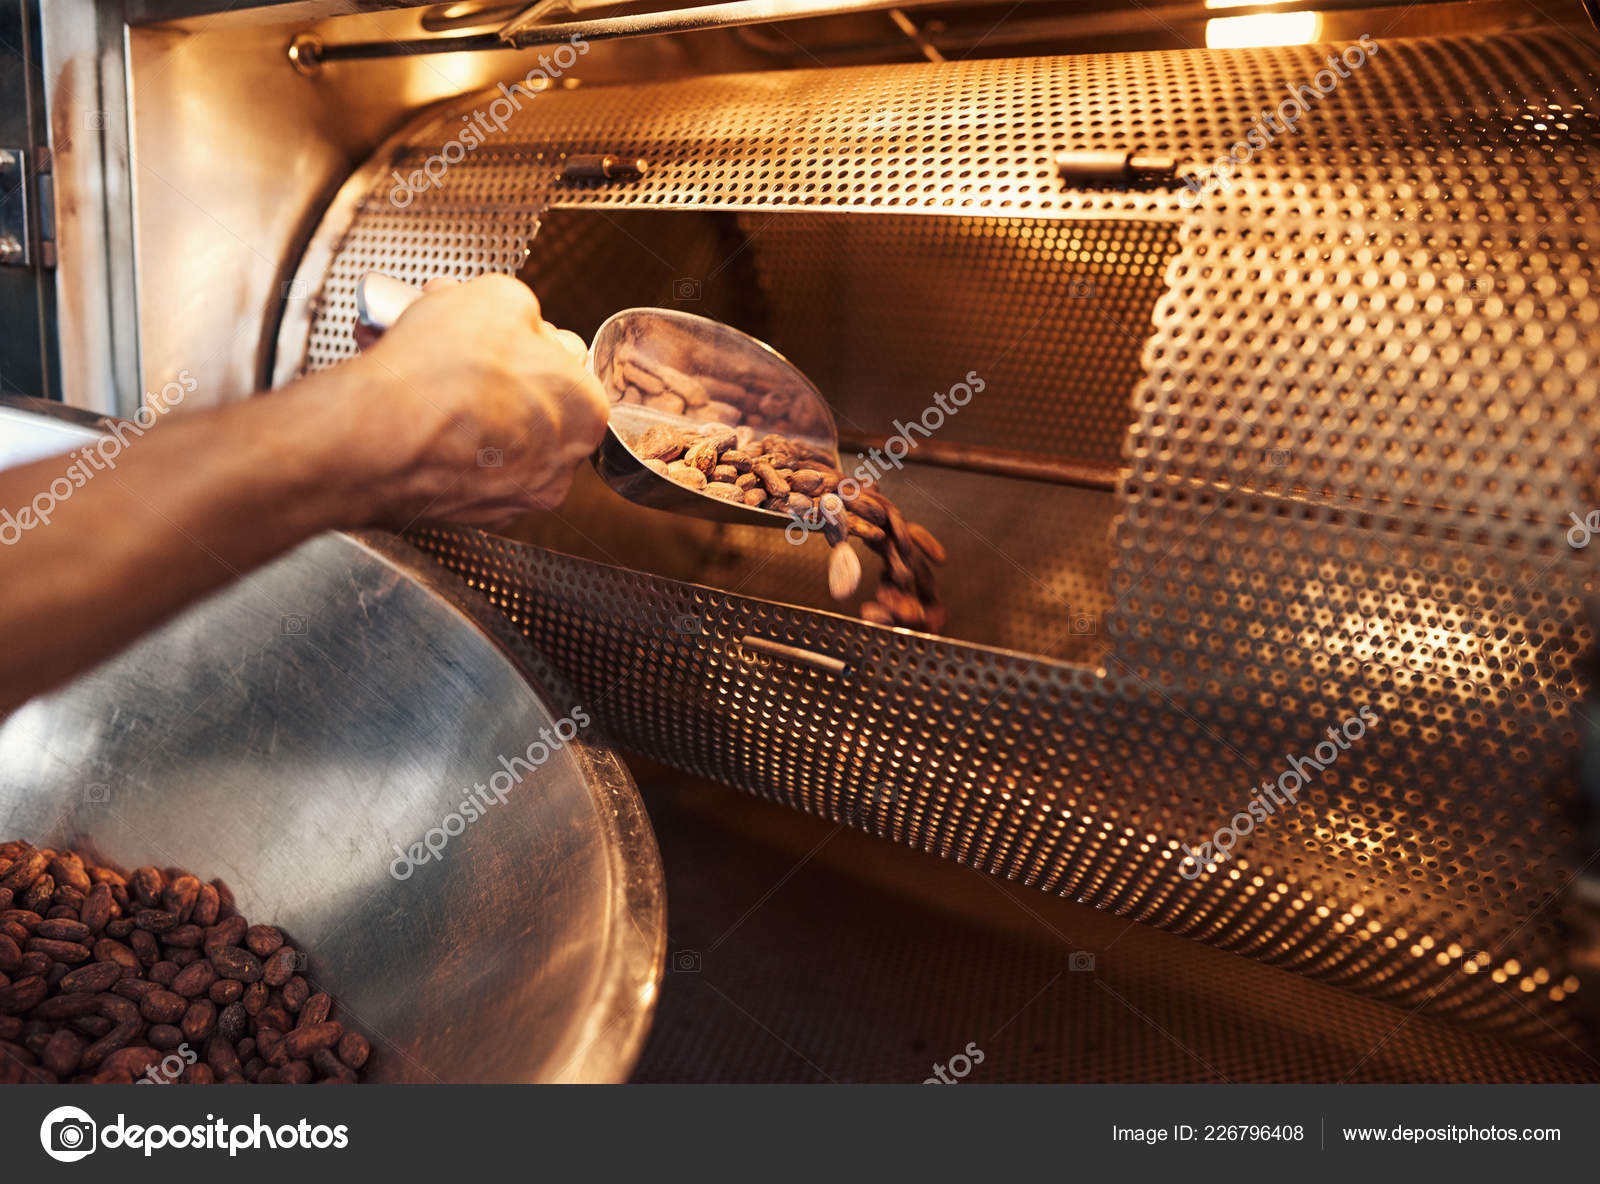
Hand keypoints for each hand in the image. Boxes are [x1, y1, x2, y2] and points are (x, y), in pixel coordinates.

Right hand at [339, 274, 606, 525]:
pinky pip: (460, 463)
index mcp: (585, 412)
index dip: (520, 336)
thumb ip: (523, 309)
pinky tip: (410, 408)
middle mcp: (559, 464)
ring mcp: (514, 495)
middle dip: (486, 366)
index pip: (564, 362)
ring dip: (456, 396)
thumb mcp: (499, 297)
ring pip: (489, 431)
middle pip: (525, 397)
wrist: (374, 440)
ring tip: (417, 366)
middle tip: (449, 342)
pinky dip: (439, 437)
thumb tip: (514, 317)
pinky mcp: (470, 514)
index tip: (492, 329)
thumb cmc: (441, 374)